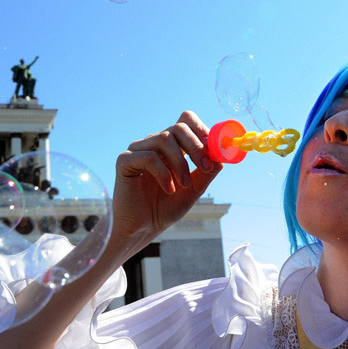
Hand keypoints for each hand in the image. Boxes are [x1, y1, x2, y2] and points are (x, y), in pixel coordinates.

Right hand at [111, 110, 221, 253]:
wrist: (142, 227)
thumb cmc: (165, 207)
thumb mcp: (194, 189)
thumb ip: (207, 172)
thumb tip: (222, 156)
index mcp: (171, 146)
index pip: (186, 120)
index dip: (202, 129)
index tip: (213, 148)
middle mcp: (154, 143)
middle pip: (178, 128)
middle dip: (196, 147)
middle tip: (206, 167)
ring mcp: (138, 150)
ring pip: (163, 139)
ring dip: (180, 163)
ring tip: (184, 184)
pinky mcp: (124, 161)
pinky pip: (147, 157)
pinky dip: (163, 172)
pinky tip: (168, 189)